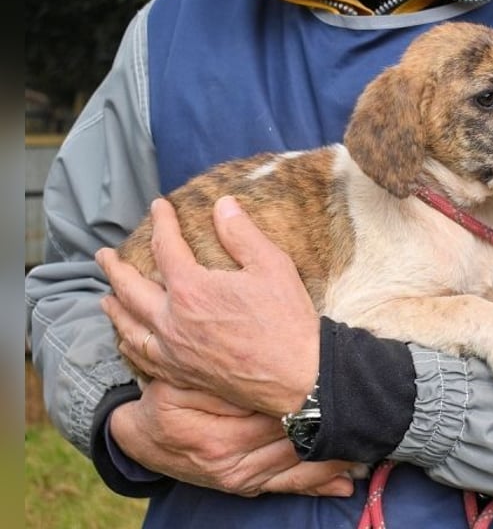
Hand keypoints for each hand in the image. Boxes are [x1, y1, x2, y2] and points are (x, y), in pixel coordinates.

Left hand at [96, 196, 318, 415]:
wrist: (299, 377)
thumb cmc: (288, 321)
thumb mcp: (272, 265)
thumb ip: (241, 233)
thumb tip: (223, 205)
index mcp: (192, 290)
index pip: (165, 247)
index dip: (161, 222)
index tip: (159, 207)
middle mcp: (172, 321)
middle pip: (130, 289)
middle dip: (115, 268)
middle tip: (103, 255)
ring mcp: (174, 353)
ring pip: (129, 327)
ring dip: (114, 308)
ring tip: (105, 298)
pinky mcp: (183, 376)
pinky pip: (143, 358)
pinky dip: (129, 344)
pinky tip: (129, 341)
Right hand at [110, 380, 354, 496]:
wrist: (138, 432)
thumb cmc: (169, 393)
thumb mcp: (188, 377)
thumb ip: (225, 373)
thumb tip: (276, 375)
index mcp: (213, 426)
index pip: (274, 413)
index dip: (311, 402)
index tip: (341, 392)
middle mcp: (223, 457)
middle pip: (290, 440)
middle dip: (329, 431)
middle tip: (370, 424)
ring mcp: (231, 476)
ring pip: (292, 466)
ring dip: (329, 459)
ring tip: (367, 447)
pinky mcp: (237, 487)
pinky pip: (280, 487)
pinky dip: (312, 485)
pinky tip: (341, 484)